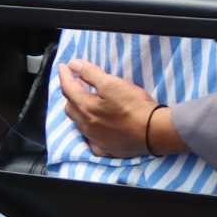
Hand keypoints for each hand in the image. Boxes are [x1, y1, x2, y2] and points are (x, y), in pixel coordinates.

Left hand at [57, 59, 186, 157]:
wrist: (153, 131)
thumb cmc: (134, 106)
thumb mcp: (112, 83)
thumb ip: (90, 74)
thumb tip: (74, 66)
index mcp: (86, 108)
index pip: (68, 89)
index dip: (64, 76)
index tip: (63, 67)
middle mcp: (87, 126)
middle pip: (70, 108)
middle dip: (70, 94)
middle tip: (75, 83)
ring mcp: (96, 140)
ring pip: (79, 124)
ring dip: (78, 112)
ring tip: (84, 103)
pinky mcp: (106, 150)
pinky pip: (91, 140)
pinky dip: (89, 131)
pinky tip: (95, 128)